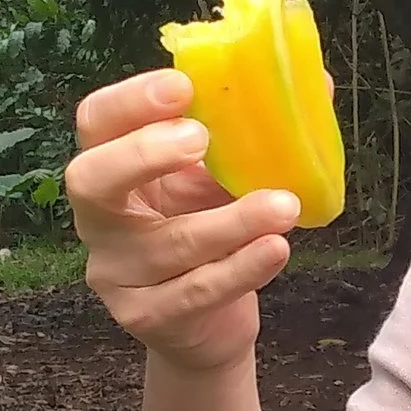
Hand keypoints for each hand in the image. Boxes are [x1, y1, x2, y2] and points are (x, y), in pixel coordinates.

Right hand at [67, 69, 301, 375]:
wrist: (208, 325)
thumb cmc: (209, 232)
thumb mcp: (221, 179)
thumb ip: (250, 135)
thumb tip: (319, 84)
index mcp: (112, 167)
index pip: (96, 122)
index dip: (131, 101)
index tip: (183, 85)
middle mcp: (100, 219)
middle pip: (90, 179)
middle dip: (143, 154)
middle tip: (201, 138)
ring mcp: (117, 273)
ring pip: (169, 244)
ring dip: (231, 222)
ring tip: (283, 205)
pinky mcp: (148, 316)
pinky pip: (197, 291)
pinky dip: (242, 268)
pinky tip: (276, 248)